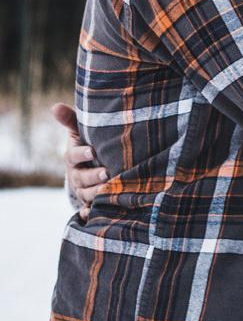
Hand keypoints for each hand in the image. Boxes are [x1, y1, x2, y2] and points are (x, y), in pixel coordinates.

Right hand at [51, 102, 108, 220]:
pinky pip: (89, 210)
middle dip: (93, 177)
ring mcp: (82, 190)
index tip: (92, 150)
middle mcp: (76, 176)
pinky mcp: (90, 202)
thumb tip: (54, 106)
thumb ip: (70, 120)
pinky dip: (90, 214)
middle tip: (106, 173)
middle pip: (81, 178)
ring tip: (110, 189)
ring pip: (87, 194)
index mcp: (72, 158)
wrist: (91, 166)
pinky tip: (95, 215)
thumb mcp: (80, 131)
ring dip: (97, 193)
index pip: (73, 156)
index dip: (81, 154)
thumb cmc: (87, 144)